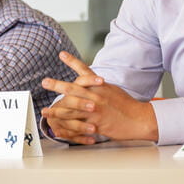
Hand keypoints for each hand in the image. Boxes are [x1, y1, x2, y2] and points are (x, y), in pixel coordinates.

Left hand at [41, 52, 158, 144]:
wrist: (138, 119)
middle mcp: (96, 96)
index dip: (72, 62)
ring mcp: (95, 110)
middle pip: (73, 88)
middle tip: (45, 82)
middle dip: (57, 85)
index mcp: (100, 86)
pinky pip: (77, 125)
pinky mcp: (95, 124)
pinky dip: (66, 127)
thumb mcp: (114, 90)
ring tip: (44, 111)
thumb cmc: (128, 105)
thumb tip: (94, 80)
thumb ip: (101, 86)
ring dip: (56, 110)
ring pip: (71, 109)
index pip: (84, 71)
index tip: (62, 54)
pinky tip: (57, 128)